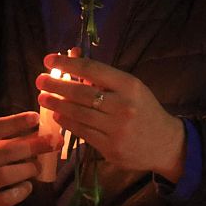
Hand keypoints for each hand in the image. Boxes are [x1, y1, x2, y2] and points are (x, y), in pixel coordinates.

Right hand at [0, 112, 57, 205]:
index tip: (35, 117)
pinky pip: (9, 197)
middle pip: (5, 151)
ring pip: (7, 174)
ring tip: (36, 167)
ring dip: (28, 168)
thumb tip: (39, 130)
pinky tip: (27, 185)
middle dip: (33, 146)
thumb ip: (6, 140)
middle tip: (52, 143)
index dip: (15, 122)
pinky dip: (23, 189)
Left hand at [37, 52, 185, 179]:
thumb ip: (103, 77)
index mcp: (129, 86)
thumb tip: (72, 57)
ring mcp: (116, 129)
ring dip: (56, 104)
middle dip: (55, 85)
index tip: (48, 59)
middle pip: (80, 93)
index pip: (92, 70)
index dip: (67, 64)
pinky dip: (67, 122)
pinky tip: (58, 116)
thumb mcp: (131, 89)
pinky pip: (82, 132)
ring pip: (78, 114)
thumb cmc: (145, 111)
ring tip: (44, 98)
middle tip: (40, 80)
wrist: (166, 144)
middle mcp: (123, 106)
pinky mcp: (110, 147)